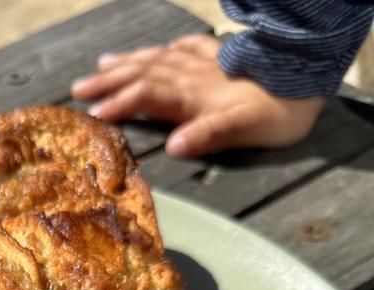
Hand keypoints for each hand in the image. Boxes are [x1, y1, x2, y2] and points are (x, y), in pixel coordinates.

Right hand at [71, 34, 323, 156]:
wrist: (307, 82)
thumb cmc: (277, 114)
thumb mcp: (243, 129)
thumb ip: (207, 135)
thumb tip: (174, 146)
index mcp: (193, 96)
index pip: (146, 95)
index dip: (118, 103)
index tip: (92, 115)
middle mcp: (194, 77)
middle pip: (144, 74)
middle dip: (110, 81)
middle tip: (78, 88)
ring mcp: (207, 65)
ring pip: (159, 59)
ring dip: (129, 62)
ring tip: (103, 64)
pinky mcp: (224, 60)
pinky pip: (190, 48)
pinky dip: (172, 48)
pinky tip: (164, 47)